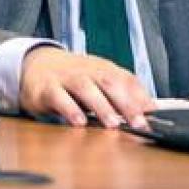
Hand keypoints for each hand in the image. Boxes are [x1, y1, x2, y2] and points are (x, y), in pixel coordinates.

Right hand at [19, 46, 154, 129]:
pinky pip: (58, 97)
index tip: (152, 114)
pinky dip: (69, 109)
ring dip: (100, 106)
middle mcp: (86, 70)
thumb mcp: (99, 82)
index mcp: (102, 68)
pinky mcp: (47, 89)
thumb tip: (150, 108)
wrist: (36, 64)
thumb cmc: (73, 78)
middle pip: (109, 81)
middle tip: (138, 123)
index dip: (140, 96)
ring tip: (112, 124)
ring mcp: (66, 78)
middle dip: (126, 103)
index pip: (125, 78)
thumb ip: (123, 93)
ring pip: (85, 87)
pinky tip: (79, 122)